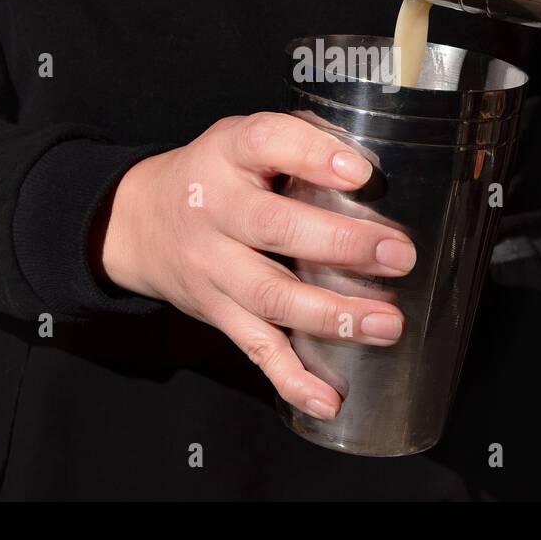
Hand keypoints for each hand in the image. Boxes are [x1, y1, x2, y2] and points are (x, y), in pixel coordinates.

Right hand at [92, 112, 415, 420]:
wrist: (140, 221)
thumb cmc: (217, 175)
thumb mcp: (244, 140)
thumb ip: (302, 141)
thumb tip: (377, 162)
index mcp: (229, 153)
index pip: (267, 142)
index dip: (314, 156)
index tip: (362, 173)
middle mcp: (215, 209)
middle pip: (275, 228)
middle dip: (343, 244)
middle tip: (400, 256)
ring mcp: (213, 267)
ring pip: (271, 296)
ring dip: (333, 316)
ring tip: (387, 324)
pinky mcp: (217, 313)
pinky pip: (255, 349)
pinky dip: (292, 380)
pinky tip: (329, 399)